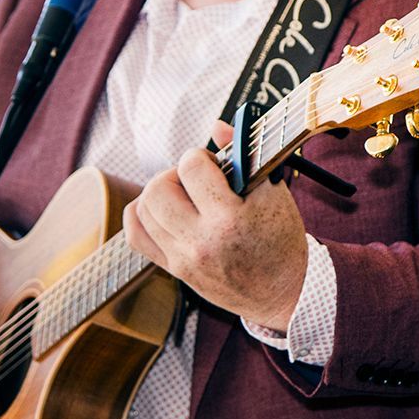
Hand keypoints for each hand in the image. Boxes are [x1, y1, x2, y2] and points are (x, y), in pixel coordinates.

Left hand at [123, 121, 308, 330]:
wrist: (282, 292)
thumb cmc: (281, 241)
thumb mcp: (273, 193)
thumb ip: (243, 156)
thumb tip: (217, 126)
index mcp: (229, 220)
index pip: (190, 167)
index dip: (200, 156)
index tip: (213, 164)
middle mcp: (201, 242)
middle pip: (157, 189)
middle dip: (173, 174)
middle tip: (194, 181)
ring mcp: (183, 258)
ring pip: (142, 210)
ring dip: (159, 193)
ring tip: (183, 196)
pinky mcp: (175, 269)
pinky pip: (136, 236)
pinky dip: (141, 215)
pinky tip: (162, 211)